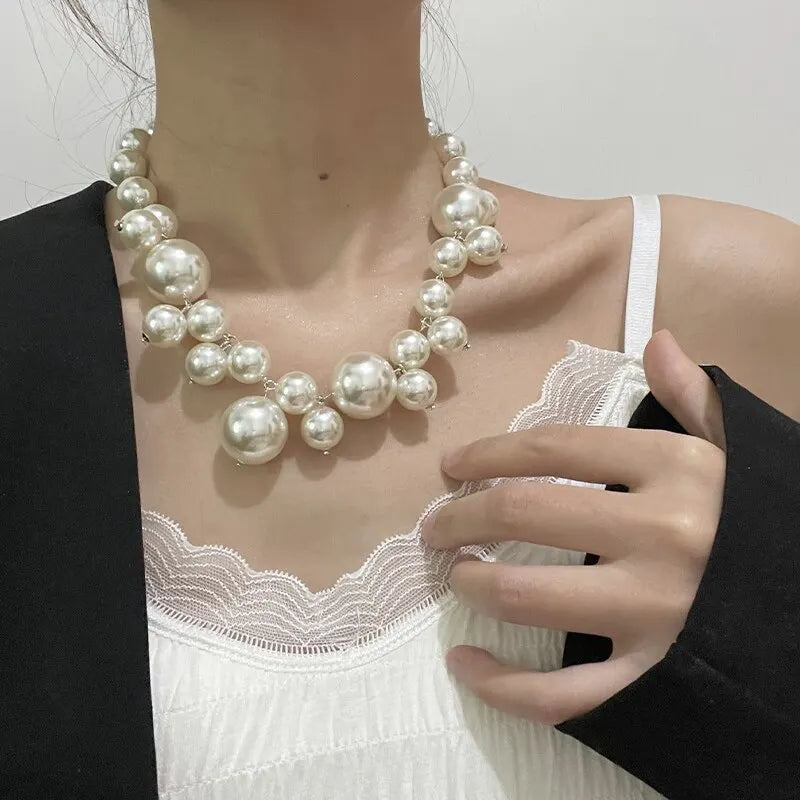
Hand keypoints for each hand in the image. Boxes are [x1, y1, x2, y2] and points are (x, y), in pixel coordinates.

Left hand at [422, 328, 726, 724]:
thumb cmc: (772, 526)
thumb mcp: (740, 453)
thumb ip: (696, 399)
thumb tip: (658, 341)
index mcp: (676, 469)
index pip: (554, 447)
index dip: (488, 453)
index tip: (452, 467)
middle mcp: (661, 535)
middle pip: (525, 512)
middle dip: (462, 516)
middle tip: (436, 527)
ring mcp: (657, 611)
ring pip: (528, 595)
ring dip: (473, 584)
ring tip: (456, 577)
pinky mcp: (655, 678)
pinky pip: (561, 692)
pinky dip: (501, 685)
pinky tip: (463, 663)